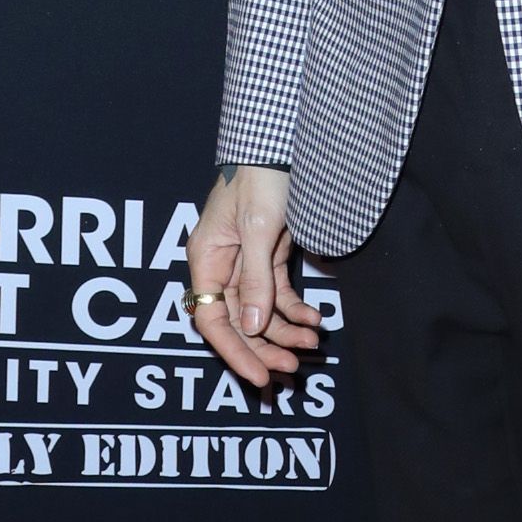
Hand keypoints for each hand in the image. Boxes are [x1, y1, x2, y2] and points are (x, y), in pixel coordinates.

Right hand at [187, 165, 322, 389]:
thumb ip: (254, 279)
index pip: (211, 320)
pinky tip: (315, 320)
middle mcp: (222, 267)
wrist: (282, 145)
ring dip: (285, 331)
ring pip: (261, 312)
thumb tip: (251, 327)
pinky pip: (279, 295)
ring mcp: (247, 264)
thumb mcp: (258, 228)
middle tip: (293, 367)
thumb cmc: (261, 177)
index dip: (234, 351)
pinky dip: (296, 310)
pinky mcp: (270, 257)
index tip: (259, 376)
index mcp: (206, 260)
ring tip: (314, 342)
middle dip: (265, 346)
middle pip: (237, 321)